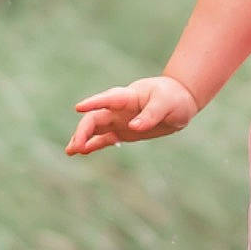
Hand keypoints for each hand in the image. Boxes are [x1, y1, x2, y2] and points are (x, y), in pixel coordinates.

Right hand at [64, 76, 199, 155]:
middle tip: (76, 146)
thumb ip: (150, 115)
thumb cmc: (173, 97)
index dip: (93, 103)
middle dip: (83, 131)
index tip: (78, 108)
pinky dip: (94, 144)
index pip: (107, 99)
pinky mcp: (123, 131)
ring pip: (95, 129)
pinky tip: (83, 152)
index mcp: (127, 97)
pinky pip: (105, 138)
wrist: (180, 100)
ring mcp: (119, 120)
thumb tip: (134, 127)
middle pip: (96, 118)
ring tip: (70, 151)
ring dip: (83, 138)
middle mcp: (118, 109)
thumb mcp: (166, 104)